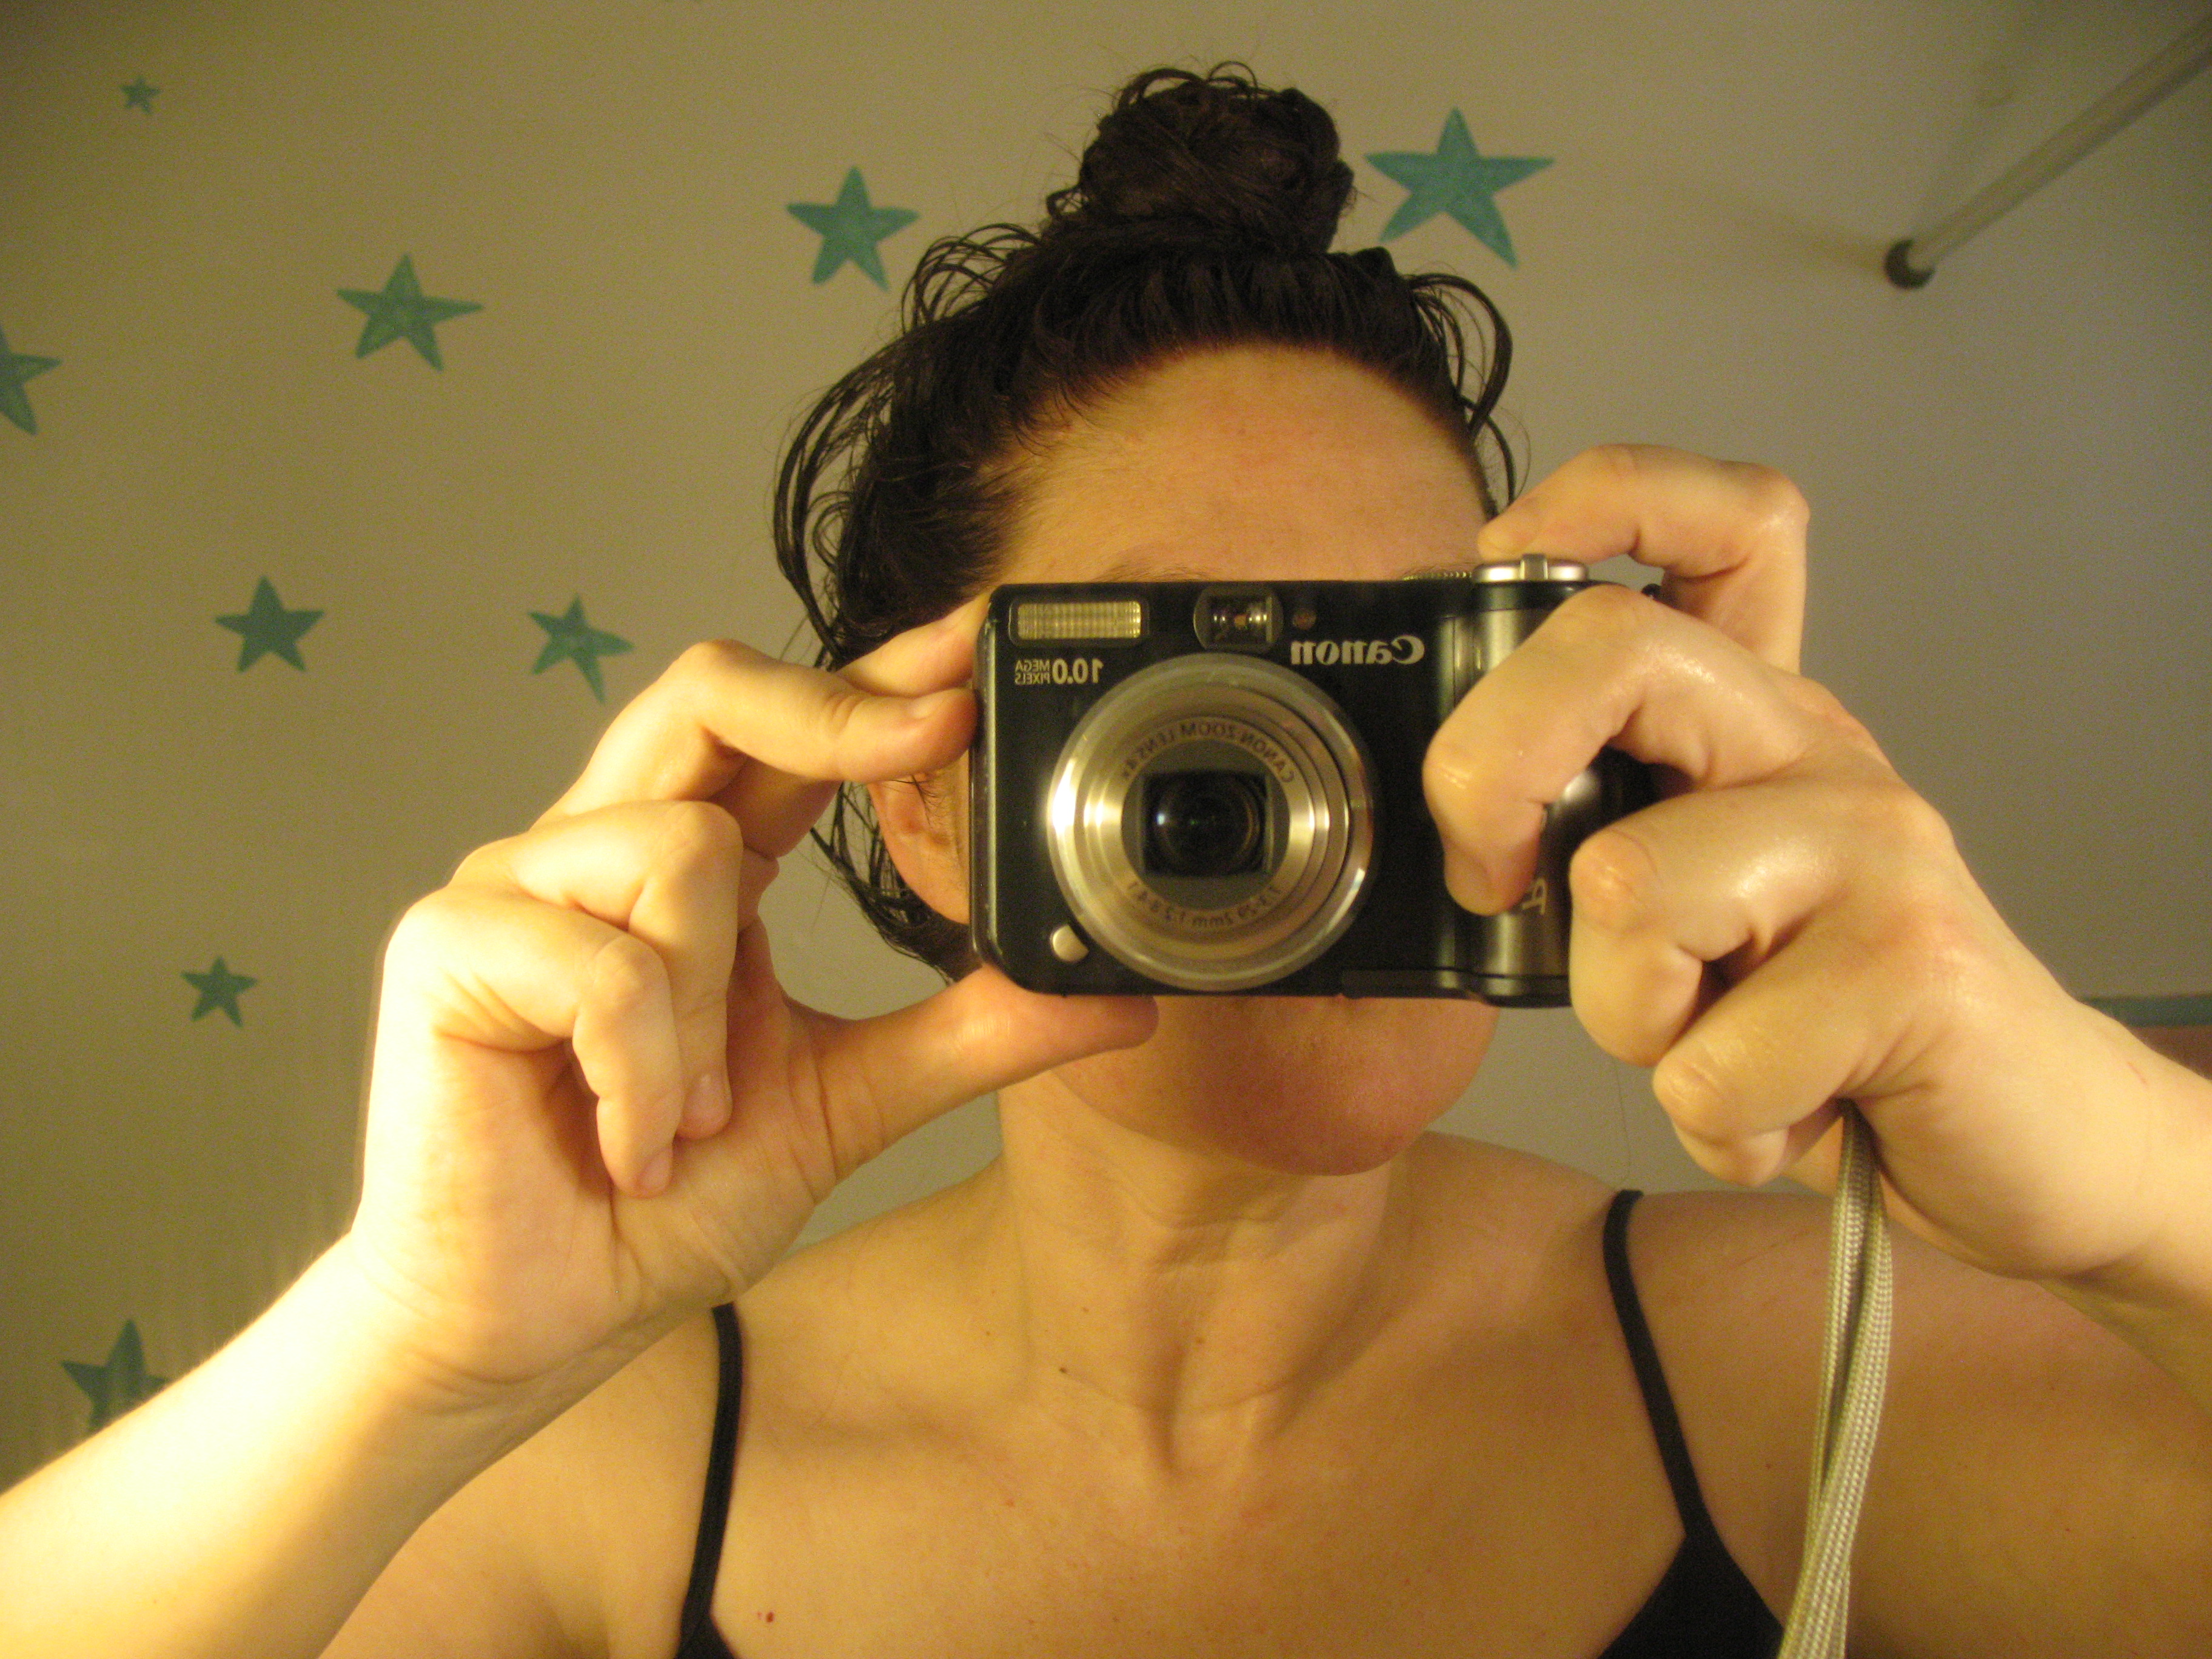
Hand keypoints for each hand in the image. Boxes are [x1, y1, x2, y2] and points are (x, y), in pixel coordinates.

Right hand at [346, 609, 1155, 1405]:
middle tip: (933, 731)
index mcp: (698, 868)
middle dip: (829, 705)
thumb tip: (1112, 1002)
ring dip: (711, 1010)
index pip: (786, 731)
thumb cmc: (660, 1204)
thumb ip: (967, 1037)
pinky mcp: (448, 944)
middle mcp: (602, 846)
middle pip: (708, 690)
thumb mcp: (844, 1103)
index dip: (875, 676)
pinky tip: (631, 1144)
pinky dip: (644, 1071)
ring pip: (676, 847)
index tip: (974, 648)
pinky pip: (603, 964)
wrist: (531, 1322)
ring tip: (691, 1118)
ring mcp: (517, 884)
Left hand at [1423, 445, 2195, 1290]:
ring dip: (1626, 1015)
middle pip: (1611, 647)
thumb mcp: (1691, 909)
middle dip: (1486, 773)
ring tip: (1710, 1040)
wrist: (2027, 1138)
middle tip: (1499, 882)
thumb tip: (1448, 834)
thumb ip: (1597, 844)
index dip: (1599, 501)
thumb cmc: (1822, 1027)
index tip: (1496, 559)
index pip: (1722, 523)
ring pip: (1625, 886)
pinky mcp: (1911, 967)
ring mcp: (1871, 845)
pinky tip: (1779, 1112)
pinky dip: (1711, 1120)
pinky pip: (1706, 1058)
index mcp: (1756, 718)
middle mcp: (1814, 748)